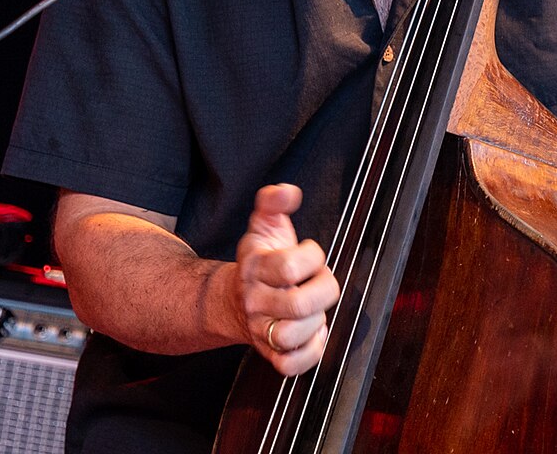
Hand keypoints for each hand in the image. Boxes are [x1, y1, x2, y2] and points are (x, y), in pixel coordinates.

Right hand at [233, 183, 339, 375]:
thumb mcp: (264, 225)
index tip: (310, 253)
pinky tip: (313, 333)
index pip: (290, 266)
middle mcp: (255, 300)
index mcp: (255, 267)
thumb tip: (289, 192)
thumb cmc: (259, 262)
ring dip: (315, 322)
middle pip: (297, 304)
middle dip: (323, 291)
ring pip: (291, 336)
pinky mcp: (268, 353)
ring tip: (315, 309)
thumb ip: (273, 201)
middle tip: (321, 282)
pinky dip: (310, 352)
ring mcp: (260, 329)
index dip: (312, 257)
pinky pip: (289, 365)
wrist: (232, 301)